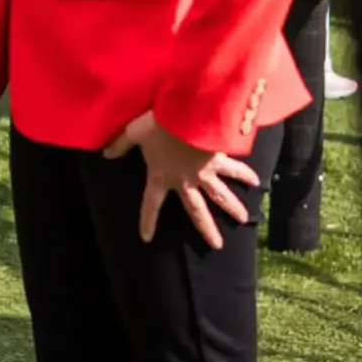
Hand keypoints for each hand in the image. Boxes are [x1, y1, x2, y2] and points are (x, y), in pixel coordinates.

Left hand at [101, 111, 257, 249]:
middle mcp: (184, 181)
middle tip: (217, 245)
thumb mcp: (134, 132)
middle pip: (196, 211)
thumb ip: (120, 145)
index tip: (146, 238)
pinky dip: (246, 174)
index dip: (147, 221)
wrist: (187, 115)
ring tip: (245, 219)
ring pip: (221, 196)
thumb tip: (105, 154)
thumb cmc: (158, 125)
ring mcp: (204, 173)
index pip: (151, 204)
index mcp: (161, 176)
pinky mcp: (217, 160)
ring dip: (233, 208)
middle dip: (206, 229)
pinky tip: (257, 182)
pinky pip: (234, 169)